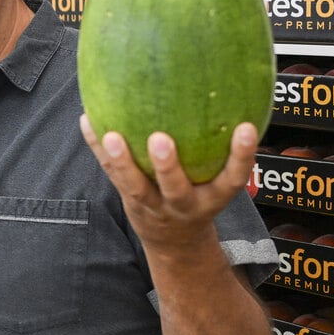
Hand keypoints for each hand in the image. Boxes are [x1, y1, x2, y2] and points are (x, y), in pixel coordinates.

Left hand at [79, 115, 257, 252]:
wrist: (175, 242)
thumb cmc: (200, 197)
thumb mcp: (219, 182)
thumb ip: (221, 149)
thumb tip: (228, 92)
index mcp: (214, 196)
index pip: (234, 177)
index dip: (242, 155)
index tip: (246, 128)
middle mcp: (183, 203)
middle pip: (176, 188)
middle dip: (167, 166)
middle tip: (160, 139)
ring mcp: (153, 204)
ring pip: (134, 186)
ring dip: (122, 161)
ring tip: (112, 136)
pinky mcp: (128, 198)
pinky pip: (110, 173)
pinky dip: (97, 148)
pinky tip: (87, 120)